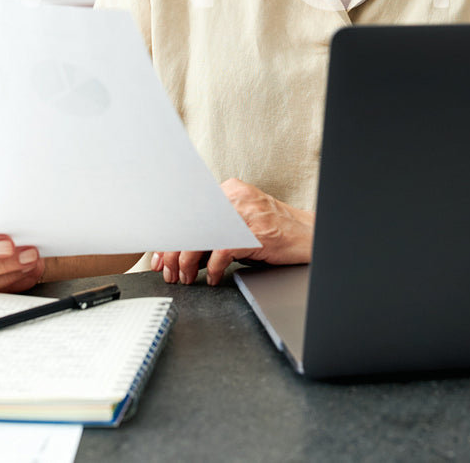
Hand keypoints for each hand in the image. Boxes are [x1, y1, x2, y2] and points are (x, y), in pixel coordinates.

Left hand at [152, 178, 313, 286]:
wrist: (309, 236)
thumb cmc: (275, 232)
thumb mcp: (242, 223)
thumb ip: (215, 230)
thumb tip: (183, 253)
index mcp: (229, 190)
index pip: (189, 211)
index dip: (171, 236)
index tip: (159, 255)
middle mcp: (235, 197)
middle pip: (191, 224)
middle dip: (173, 252)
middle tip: (167, 272)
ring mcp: (245, 214)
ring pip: (201, 238)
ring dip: (187, 264)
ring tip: (185, 278)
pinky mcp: (254, 233)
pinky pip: (221, 253)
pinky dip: (212, 270)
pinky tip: (211, 279)